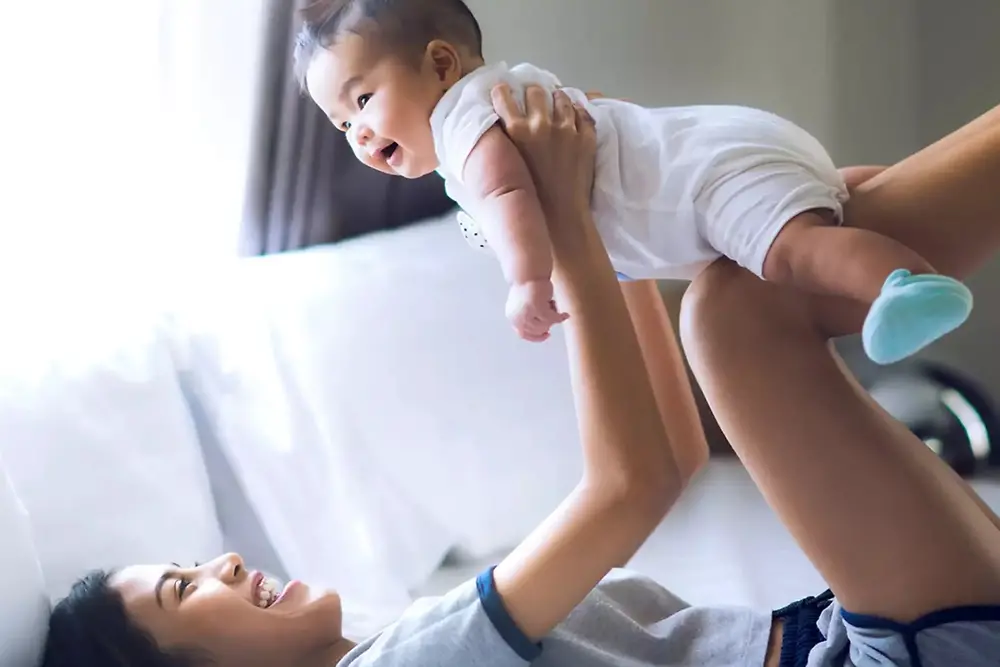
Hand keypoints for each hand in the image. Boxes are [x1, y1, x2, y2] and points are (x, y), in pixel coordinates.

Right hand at [490, 85, 596, 220]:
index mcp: (515, 131)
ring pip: (562, 98)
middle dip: (533, 93)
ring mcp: (567, 129)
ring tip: (556, 105)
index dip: (502, 91)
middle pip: (535, 91)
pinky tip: (573, 118)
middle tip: (533, 100)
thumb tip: (492, 136)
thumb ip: (501, 147)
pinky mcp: (586, 137)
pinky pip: (583, 114)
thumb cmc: (527, 200)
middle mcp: (540, 124)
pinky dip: (577, 114)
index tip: (503, 91)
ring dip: (557, 100)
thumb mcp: (504, 168)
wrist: (559, 217)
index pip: (503, 96)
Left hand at [506, 279, 568, 341]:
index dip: (536, 337)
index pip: (523, 334)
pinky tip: (566, 315)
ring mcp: (526, 314)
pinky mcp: (537, 308)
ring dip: (552, 318)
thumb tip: (542, 329)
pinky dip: (560, 317)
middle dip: (547, 324)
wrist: (528, 271)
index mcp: (512, 316)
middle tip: (553, 312)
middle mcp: (517, 317)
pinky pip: (552, 318)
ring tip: (555, 306)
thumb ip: (529, 317)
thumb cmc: (528, 285)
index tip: (547, 334)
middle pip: (537, 330)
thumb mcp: (524, 305)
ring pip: (545, 325)